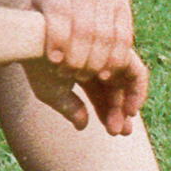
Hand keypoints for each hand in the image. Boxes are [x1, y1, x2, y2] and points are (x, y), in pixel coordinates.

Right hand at [23, 47, 148, 136]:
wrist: (33, 39)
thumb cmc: (36, 65)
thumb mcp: (51, 92)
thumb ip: (69, 107)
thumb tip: (82, 125)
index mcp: (81, 65)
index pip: (100, 91)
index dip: (106, 112)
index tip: (110, 131)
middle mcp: (96, 57)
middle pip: (115, 87)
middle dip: (119, 111)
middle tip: (119, 131)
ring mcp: (108, 50)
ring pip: (126, 81)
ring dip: (127, 105)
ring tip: (122, 127)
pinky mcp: (120, 46)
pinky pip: (137, 71)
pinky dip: (136, 91)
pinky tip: (128, 109)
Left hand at [31, 0, 133, 81]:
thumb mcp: (34, 0)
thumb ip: (22, 26)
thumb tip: (4, 59)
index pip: (58, 13)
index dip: (58, 38)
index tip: (54, 61)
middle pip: (85, 29)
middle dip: (78, 56)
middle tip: (69, 74)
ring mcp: (105, 0)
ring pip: (106, 35)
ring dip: (98, 60)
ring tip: (87, 76)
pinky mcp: (122, 8)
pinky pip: (124, 36)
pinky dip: (117, 57)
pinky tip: (107, 71)